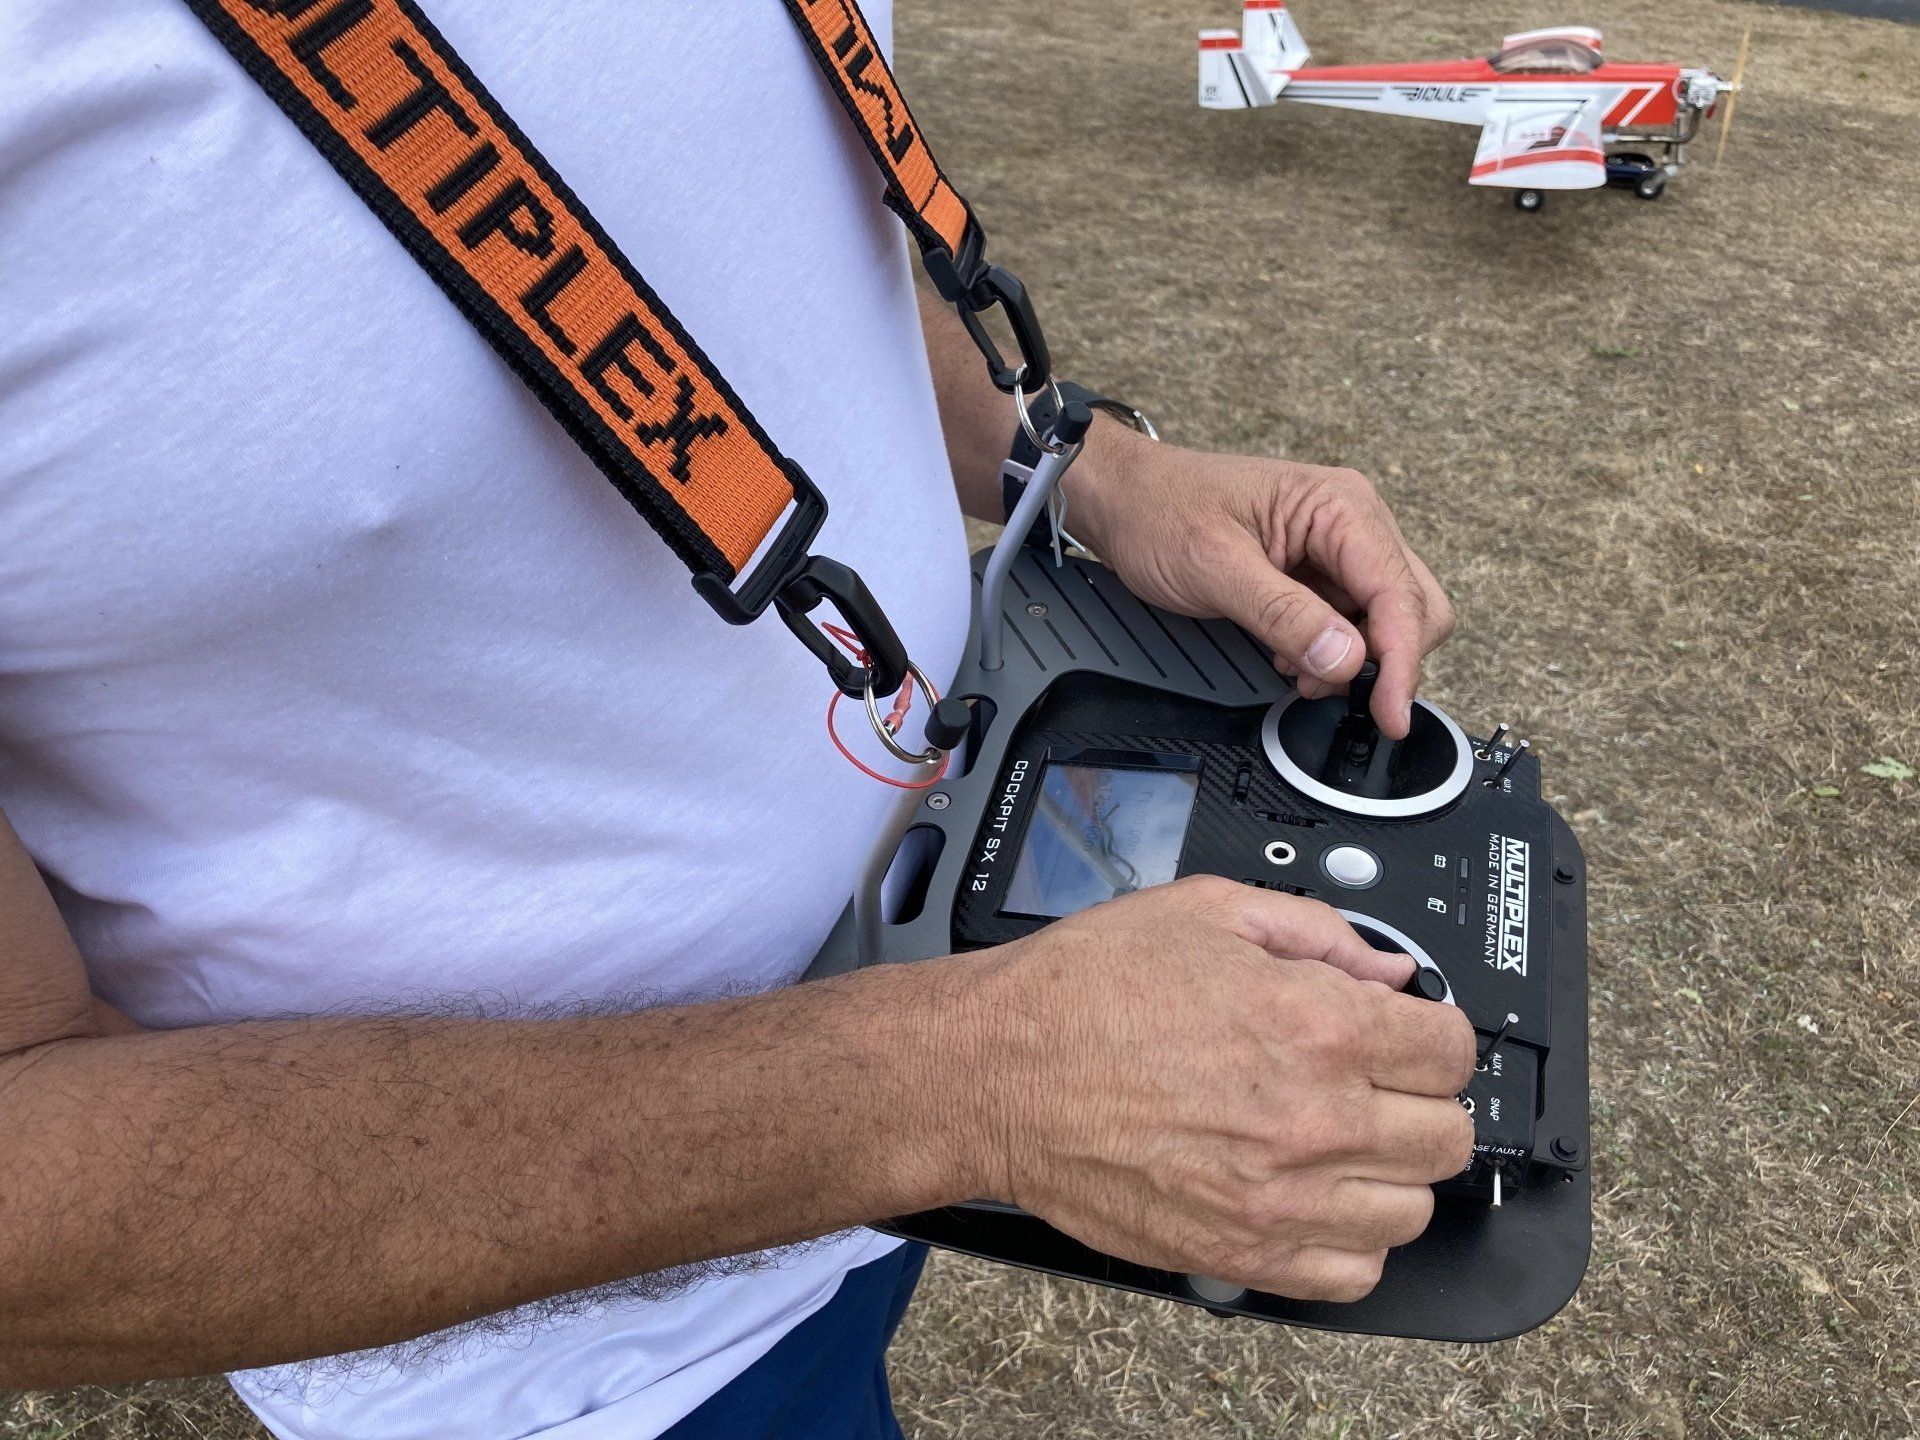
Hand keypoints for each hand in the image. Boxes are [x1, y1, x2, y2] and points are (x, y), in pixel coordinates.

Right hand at [962, 876, 1475, 1302]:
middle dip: (1419, 1102)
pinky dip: (1348, 1244)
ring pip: (1410, 1211)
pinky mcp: (1241, 1256)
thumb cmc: (1082, 991)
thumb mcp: (1204, 912)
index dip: (1432, 1035)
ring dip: (1388, 1174)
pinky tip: (1311, 1200)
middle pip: (1446, 1138)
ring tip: (1338, 1143)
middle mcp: (1313, 1119)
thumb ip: (1315, 932)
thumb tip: (1385, 972)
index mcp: (1315, 1024)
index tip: (1408, 1037)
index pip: (1452, 1052)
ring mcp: (1280, 1199)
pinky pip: (1352, 1275)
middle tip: (1372, 1084)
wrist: (996, 1072)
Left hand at [1067, 427, 1454, 737]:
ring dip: (1354, 659)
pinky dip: (1333, 650)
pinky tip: (1292, 655)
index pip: (1399, 594)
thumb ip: (1284, 615)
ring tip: (1297, 670)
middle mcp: (1353, 521)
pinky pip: (1351, 620)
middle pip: (1414, 606)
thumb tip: (1345, 658)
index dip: (1401, 661)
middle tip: (1331, 692)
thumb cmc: (1160, 512)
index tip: (1388, 715)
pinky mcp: (1319, 569)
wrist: (1124, 499)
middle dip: (1386, 660)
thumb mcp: (1215, 568)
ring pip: (1387, 619)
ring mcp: (1339, 546)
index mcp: (1340, 507)